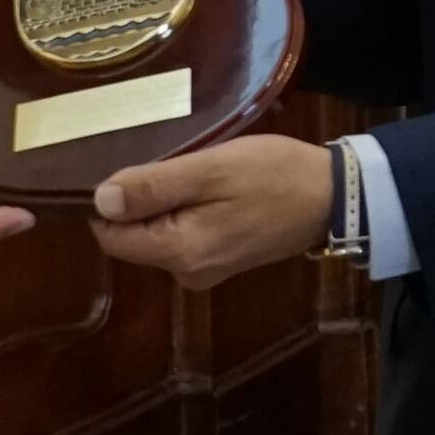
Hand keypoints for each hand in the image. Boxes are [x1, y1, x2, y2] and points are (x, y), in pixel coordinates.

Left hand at [92, 134, 336, 288]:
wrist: (334, 198)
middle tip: (174, 161)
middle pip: (133, 237)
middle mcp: (186, 273)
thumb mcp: (211, 170)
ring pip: (156, 235)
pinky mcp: (220, 261)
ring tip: (194, 169)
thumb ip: (153, 187)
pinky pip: (181, 236)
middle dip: (141, 199)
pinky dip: (184, 211)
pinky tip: (209, 186)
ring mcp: (205, 271)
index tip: (130, 165)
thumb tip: (100, 201)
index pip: (111, 236)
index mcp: (179, 253)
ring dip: (164, 203)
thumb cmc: (273, 176)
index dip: (108, 201)